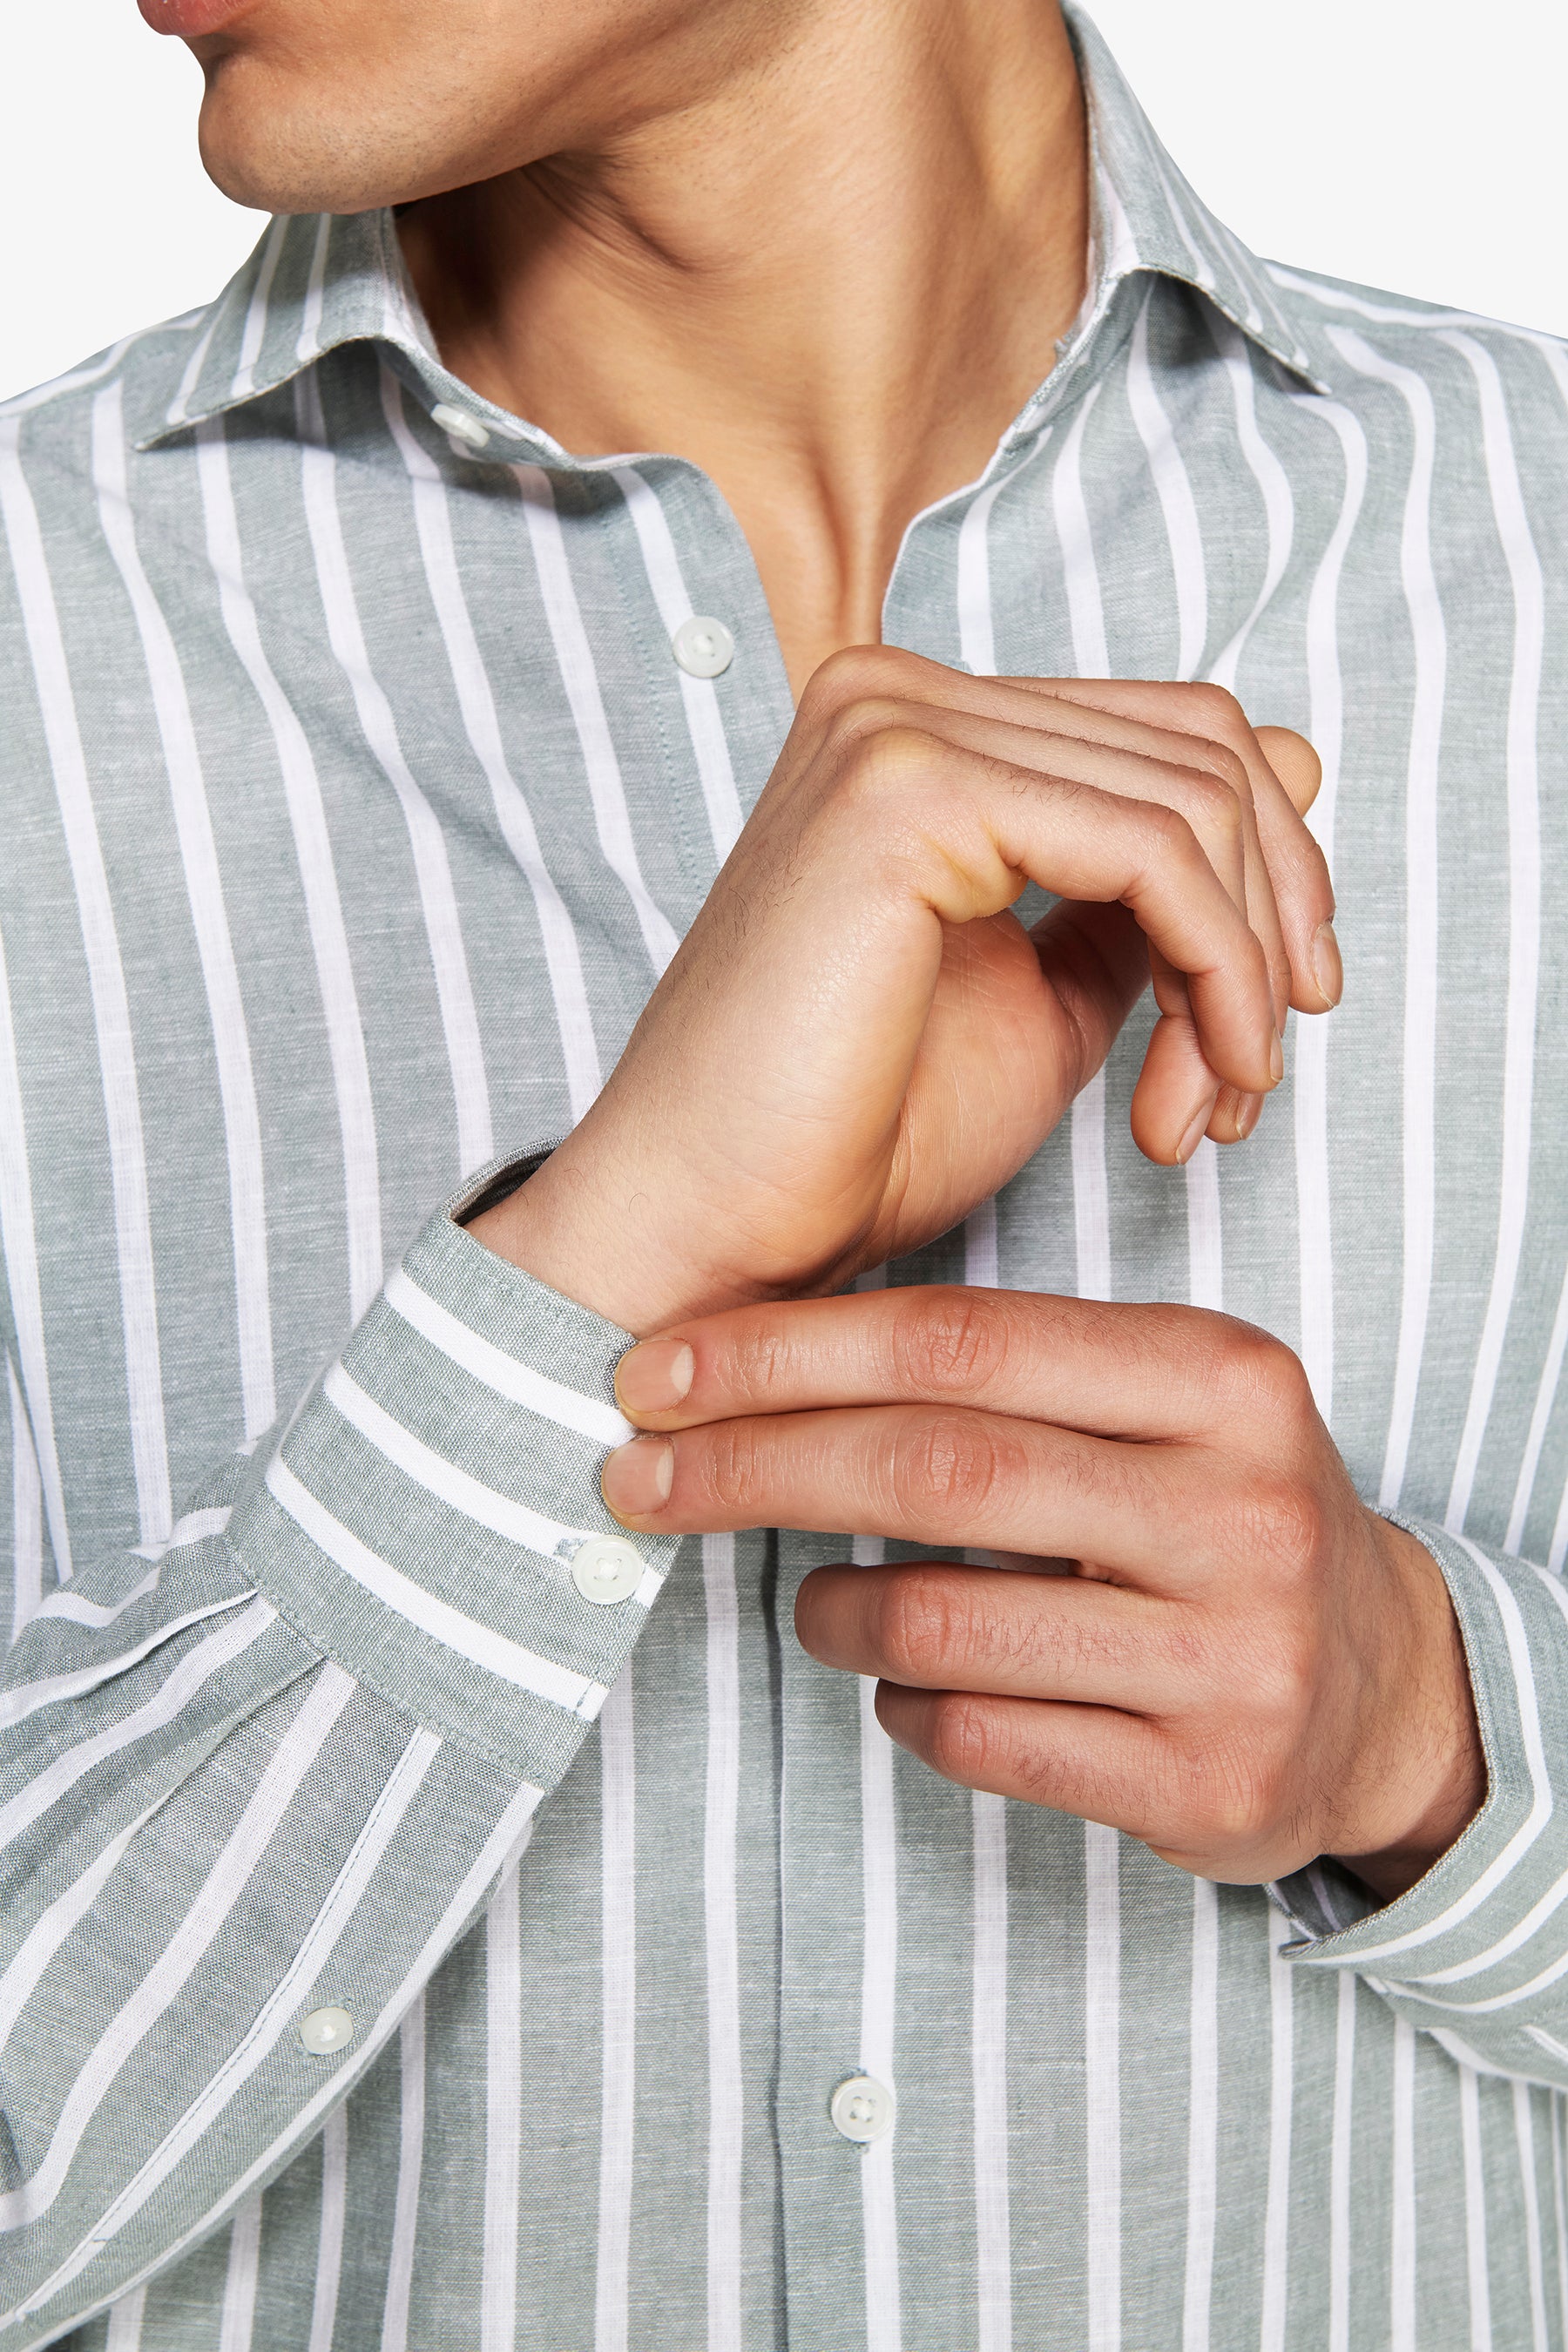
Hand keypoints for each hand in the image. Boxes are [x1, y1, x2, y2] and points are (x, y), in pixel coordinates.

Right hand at [475, 648, 1335, 1332]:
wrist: (712, 1233)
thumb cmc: (855, 1137)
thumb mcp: (1051, 992)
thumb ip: (1157, 883)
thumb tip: (1303, 758)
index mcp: (917, 725)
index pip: (1169, 736)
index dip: (1266, 875)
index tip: (1273, 1021)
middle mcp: (897, 693)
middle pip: (1203, 750)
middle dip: (1271, 926)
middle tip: (1246, 1080)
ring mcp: (895, 727)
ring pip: (1198, 802)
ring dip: (1242, 977)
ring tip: (1203, 1109)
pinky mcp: (908, 791)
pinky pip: (1155, 853)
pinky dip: (1215, 977)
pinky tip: (1186, 1091)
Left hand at [601, 1287, 1484, 1896]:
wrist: (1384, 1687)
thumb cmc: (1220, 1515)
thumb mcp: (1165, 1404)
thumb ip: (1005, 1375)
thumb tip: (752, 1362)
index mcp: (1222, 1378)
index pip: (960, 1343)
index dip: (786, 1355)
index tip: (657, 1373)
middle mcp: (1239, 1508)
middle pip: (937, 1470)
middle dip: (753, 1467)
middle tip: (636, 1478)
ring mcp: (1231, 1656)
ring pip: (940, 1622)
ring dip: (826, 1609)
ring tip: (807, 1603)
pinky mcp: (1201, 1784)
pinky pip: (979, 1737)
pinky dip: (903, 1704)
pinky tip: (902, 1683)